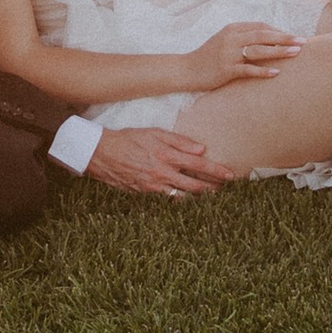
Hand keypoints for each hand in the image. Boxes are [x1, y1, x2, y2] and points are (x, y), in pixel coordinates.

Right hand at [84, 125, 234, 198]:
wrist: (102, 153)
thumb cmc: (129, 138)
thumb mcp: (154, 132)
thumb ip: (178, 141)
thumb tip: (200, 149)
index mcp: (166, 155)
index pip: (198, 165)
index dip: (216, 170)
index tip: (230, 174)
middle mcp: (162, 173)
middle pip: (195, 186)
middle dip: (213, 188)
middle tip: (226, 189)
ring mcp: (153, 186)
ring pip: (182, 196)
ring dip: (198, 197)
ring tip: (211, 196)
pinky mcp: (145, 194)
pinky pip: (167, 199)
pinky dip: (179, 200)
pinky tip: (187, 198)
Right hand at [183, 21, 303, 89]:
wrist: (186, 69)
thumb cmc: (208, 56)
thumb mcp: (224, 40)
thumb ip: (242, 37)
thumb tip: (266, 39)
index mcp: (232, 29)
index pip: (260, 26)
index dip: (278, 31)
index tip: (293, 36)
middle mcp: (231, 38)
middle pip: (263, 35)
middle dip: (285, 38)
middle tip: (302, 41)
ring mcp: (229, 54)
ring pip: (259, 50)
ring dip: (280, 51)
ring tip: (296, 53)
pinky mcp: (226, 69)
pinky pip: (248, 69)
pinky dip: (263, 71)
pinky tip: (276, 72)